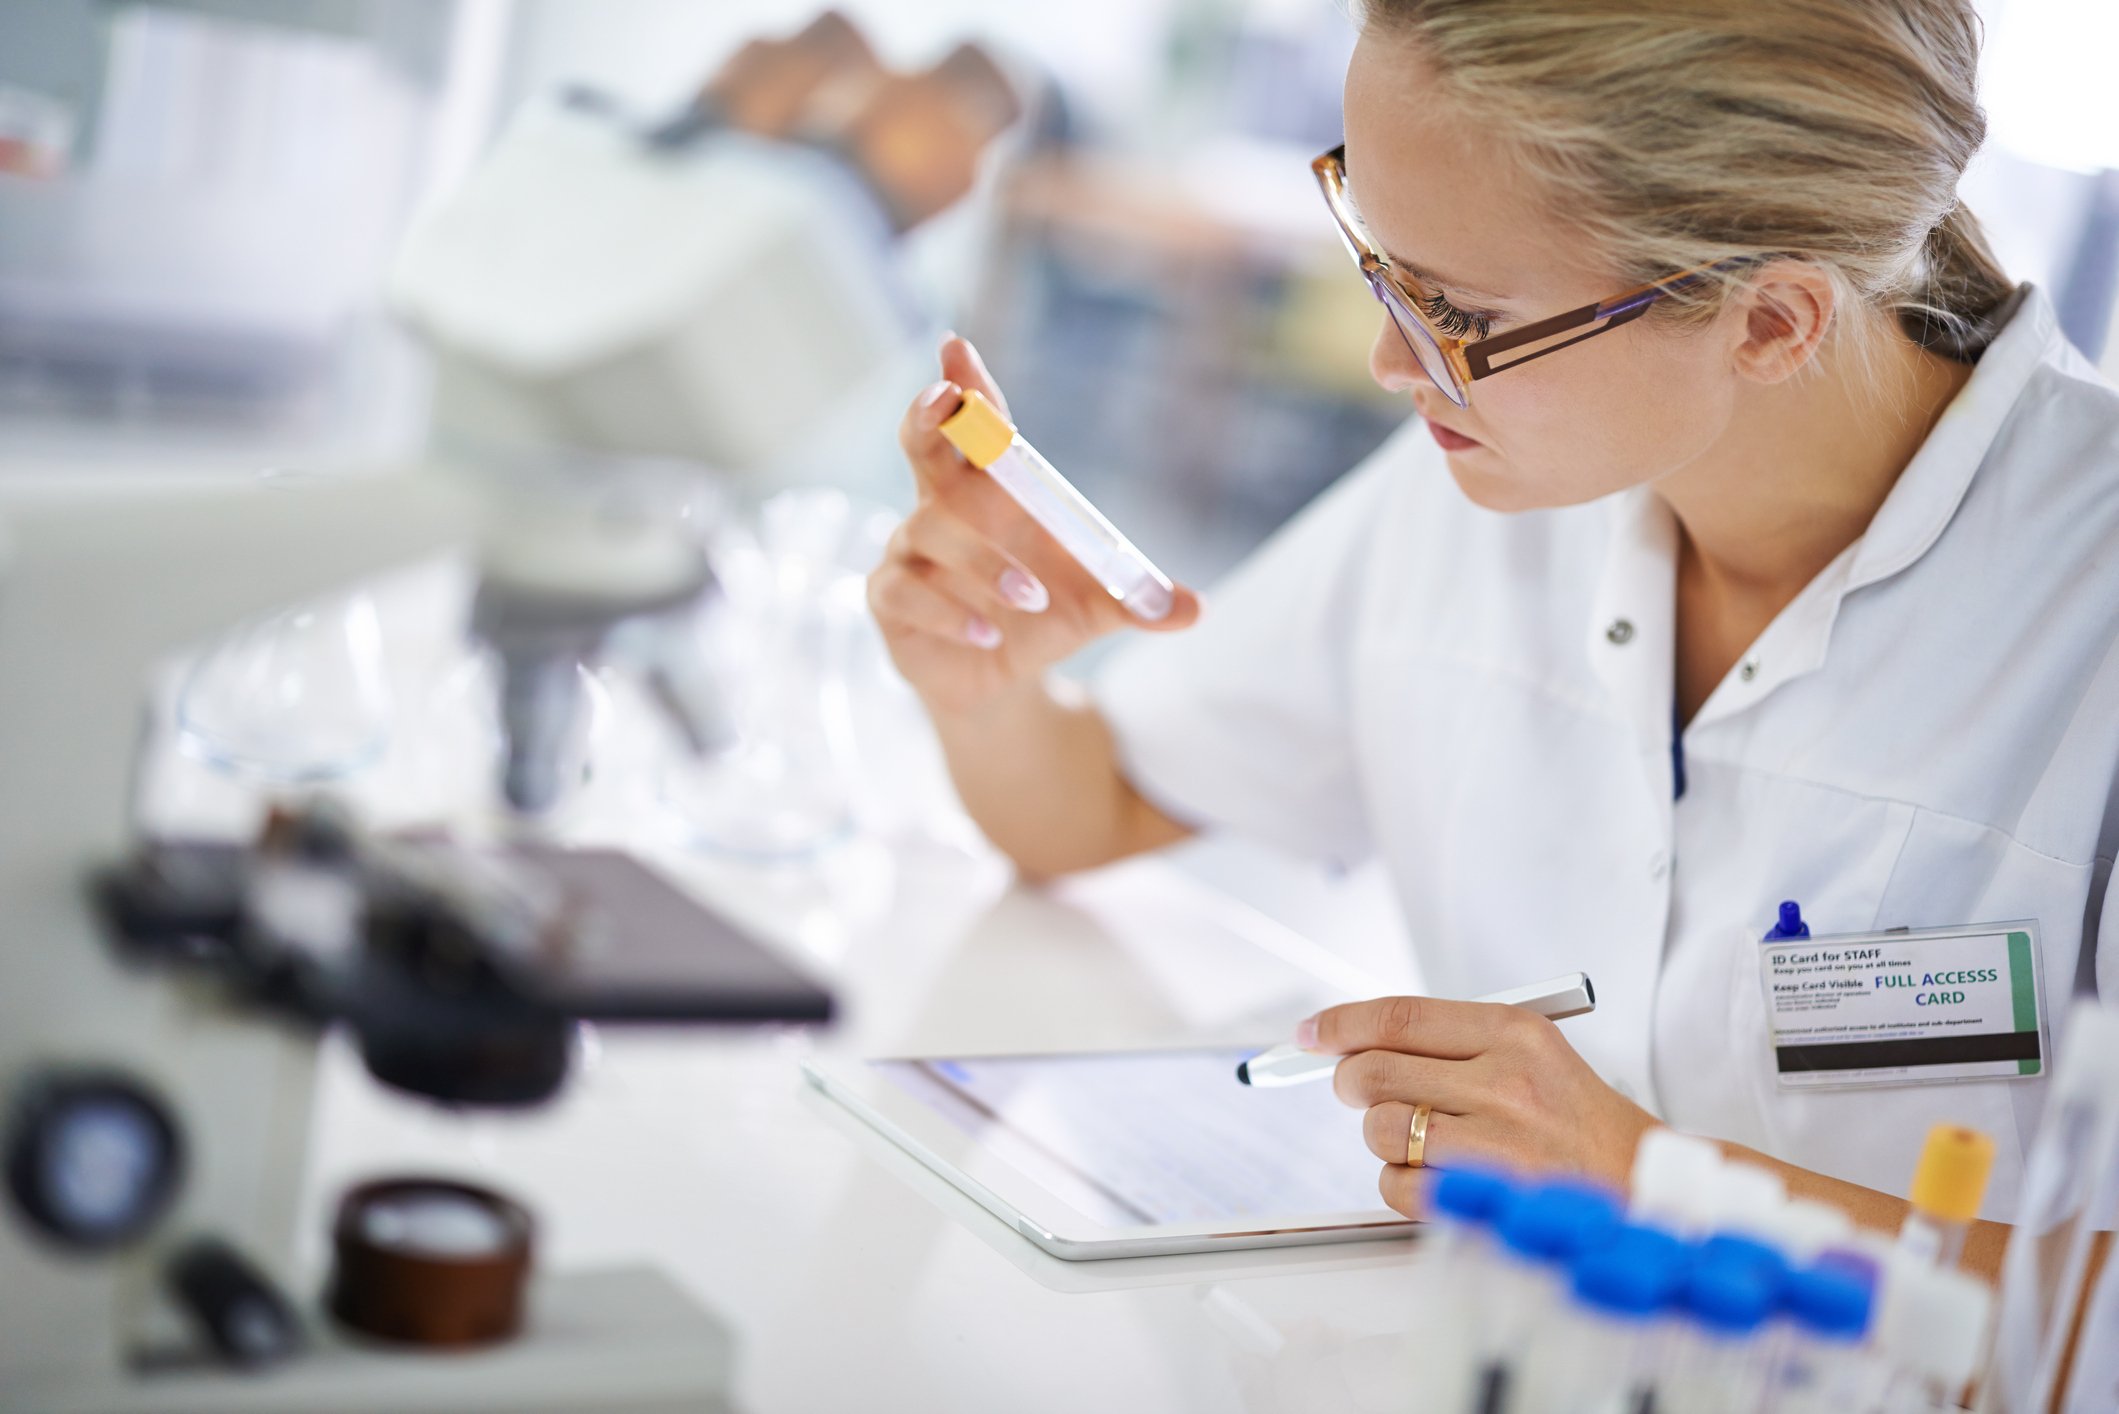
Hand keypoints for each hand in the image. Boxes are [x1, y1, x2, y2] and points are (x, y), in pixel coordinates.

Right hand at [870, 334, 1201, 718]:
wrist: (999, 678)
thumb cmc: (1042, 615)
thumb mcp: (1099, 606)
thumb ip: (1142, 600)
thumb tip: (1197, 609)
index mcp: (992, 489)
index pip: (978, 426)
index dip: (967, 386)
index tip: (958, 348)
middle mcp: (940, 507)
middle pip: (921, 445)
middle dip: (930, 417)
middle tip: (947, 398)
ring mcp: (909, 551)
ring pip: (930, 530)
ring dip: (984, 560)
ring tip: (1032, 597)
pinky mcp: (889, 599)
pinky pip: (905, 590)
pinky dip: (950, 610)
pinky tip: (988, 634)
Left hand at [1304, 994, 1658, 1217]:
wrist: (1646, 1189)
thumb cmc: (1581, 1124)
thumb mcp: (1533, 1055)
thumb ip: (1451, 1043)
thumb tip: (1354, 1043)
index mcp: (1516, 1034)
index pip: (1398, 1017)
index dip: (1340, 1023)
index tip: (1310, 1034)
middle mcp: (1504, 1082)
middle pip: (1374, 1071)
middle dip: (1353, 1083)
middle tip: (1363, 1091)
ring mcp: (1495, 1145)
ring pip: (1380, 1128)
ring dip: (1384, 1137)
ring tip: (1424, 1139)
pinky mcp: (1487, 1200)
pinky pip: (1396, 1185)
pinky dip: (1400, 1183)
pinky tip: (1435, 1176)